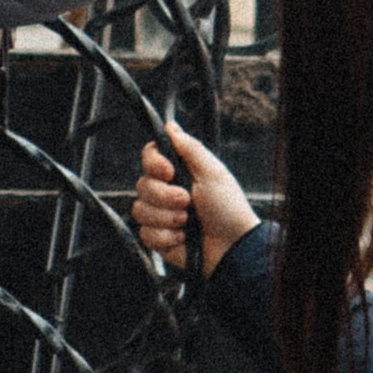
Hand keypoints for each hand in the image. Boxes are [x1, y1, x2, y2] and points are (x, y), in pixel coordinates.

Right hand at [132, 122, 258, 280]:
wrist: (232, 247)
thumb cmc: (228, 208)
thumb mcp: (212, 172)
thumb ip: (190, 148)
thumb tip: (170, 125)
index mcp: (178, 172)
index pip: (149, 157)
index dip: (153, 163)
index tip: (168, 172)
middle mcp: (165, 191)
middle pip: (141, 184)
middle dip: (165, 196)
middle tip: (187, 202)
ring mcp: (160, 215)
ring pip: (140, 209)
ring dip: (167, 218)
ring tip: (188, 222)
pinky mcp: (157, 238)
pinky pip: (145, 233)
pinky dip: (166, 237)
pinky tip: (183, 239)